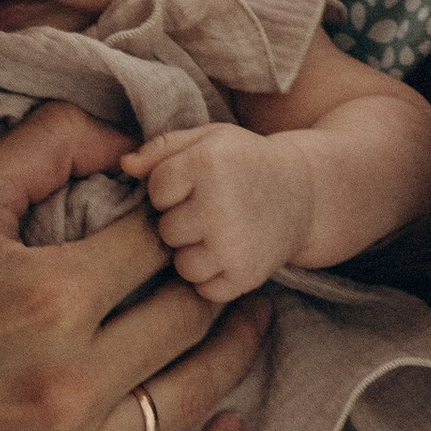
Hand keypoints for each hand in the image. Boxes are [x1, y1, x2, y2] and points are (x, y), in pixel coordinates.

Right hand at [0, 101, 269, 430]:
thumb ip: (54, 143)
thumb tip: (136, 137)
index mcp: (50, 295)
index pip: (162, 242)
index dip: (180, 212)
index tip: (178, 203)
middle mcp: (66, 383)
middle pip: (190, 316)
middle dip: (213, 272)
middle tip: (218, 249)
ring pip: (192, 399)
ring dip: (230, 350)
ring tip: (240, 314)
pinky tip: (232, 423)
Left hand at [122, 123, 311, 303]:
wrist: (306, 194)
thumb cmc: (245, 162)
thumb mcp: (208, 140)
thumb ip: (162, 148)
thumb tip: (124, 165)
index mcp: (208, 163)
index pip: (156, 190)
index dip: (171, 189)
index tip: (194, 185)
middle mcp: (221, 204)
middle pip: (166, 230)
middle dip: (181, 222)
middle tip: (209, 210)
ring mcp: (234, 244)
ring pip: (182, 264)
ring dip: (195, 253)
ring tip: (218, 233)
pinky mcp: (246, 276)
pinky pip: (205, 290)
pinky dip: (214, 278)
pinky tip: (229, 255)